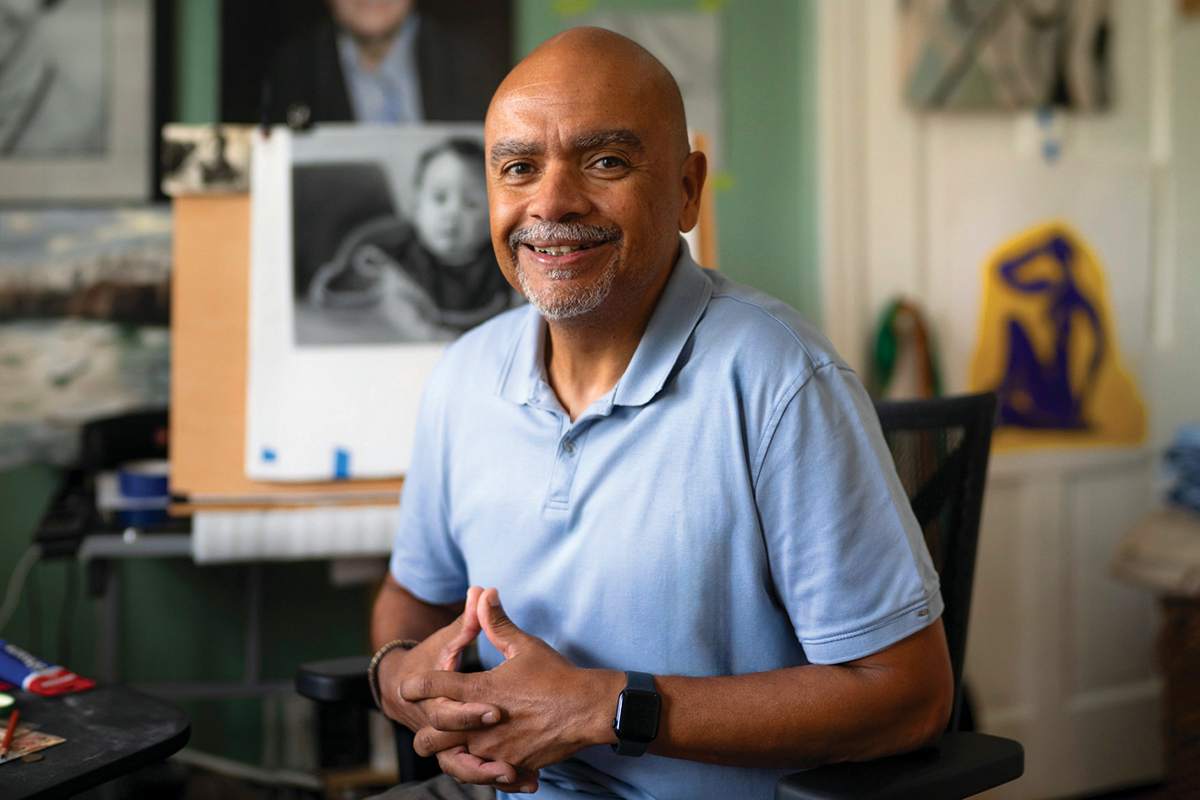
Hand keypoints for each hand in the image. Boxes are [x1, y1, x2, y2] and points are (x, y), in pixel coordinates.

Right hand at [376, 586, 528, 785]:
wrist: (403, 687)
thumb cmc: (434, 657)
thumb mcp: (453, 639)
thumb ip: (471, 620)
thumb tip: (484, 590)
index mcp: (435, 697)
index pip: (446, 710)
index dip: (469, 713)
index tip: (496, 709)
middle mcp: (437, 726)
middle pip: (449, 750)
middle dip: (478, 752)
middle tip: (509, 753)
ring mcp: (447, 743)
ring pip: (461, 770)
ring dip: (487, 776)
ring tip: (520, 774)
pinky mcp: (461, 755)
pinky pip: (475, 775)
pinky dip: (499, 780)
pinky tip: (529, 779)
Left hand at [402, 589, 622, 781]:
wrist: (587, 710)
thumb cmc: (557, 675)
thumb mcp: (525, 646)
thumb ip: (497, 623)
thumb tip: (484, 593)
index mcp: (480, 690)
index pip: (432, 687)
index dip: (415, 685)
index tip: (409, 685)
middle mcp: (480, 724)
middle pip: (429, 735)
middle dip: (426, 726)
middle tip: (432, 715)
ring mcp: (493, 749)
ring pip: (450, 759)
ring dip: (449, 749)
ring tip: (457, 737)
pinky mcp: (509, 764)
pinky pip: (480, 773)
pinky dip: (478, 765)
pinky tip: (486, 753)